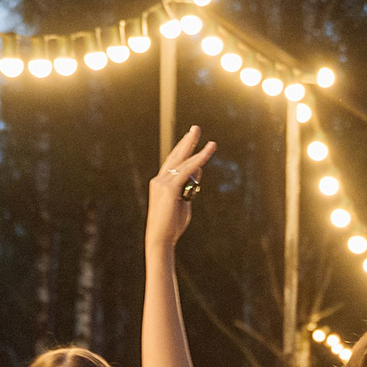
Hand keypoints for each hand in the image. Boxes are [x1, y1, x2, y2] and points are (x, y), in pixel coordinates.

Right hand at [147, 127, 218, 252]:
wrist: (161, 238)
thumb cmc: (172, 225)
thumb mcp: (184, 202)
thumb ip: (190, 186)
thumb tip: (198, 171)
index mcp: (161, 183)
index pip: (174, 163)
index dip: (183, 150)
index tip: (191, 140)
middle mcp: (159, 179)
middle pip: (176, 156)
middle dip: (187, 142)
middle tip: (195, 128)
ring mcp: (162, 182)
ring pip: (183, 162)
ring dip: (195, 147)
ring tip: (204, 136)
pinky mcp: (169, 188)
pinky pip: (187, 171)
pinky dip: (198, 161)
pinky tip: (206, 152)